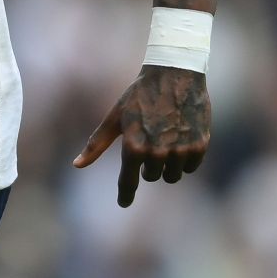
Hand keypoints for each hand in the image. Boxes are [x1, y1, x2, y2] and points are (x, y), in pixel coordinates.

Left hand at [74, 66, 210, 206]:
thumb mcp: (115, 117)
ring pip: (172, 175)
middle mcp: (157, 152)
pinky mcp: (200, 146)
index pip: (128, 182)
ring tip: (165, 139)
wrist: (175, 74)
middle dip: (148, 164)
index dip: (125, 195)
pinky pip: (191, 168)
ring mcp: (180, 151)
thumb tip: (77, 165)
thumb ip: (97, 144)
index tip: (123, 203)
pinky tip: (182, 139)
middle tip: (150, 140)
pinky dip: (186, 159)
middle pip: (151, 177)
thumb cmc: (139, 96)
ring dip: (167, 164)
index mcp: (133, 147)